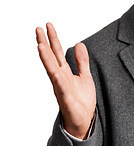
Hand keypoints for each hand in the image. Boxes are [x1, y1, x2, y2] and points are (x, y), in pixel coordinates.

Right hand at [36, 23, 95, 138]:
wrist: (83, 120)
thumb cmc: (81, 100)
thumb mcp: (85, 76)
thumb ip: (81, 61)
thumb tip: (79, 44)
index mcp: (64, 72)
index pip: (57, 52)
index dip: (53, 39)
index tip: (48, 25)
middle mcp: (60, 78)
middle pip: (51, 58)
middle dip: (44, 43)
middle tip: (37, 28)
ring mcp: (61, 88)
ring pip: (52, 70)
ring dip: (46, 58)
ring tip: (40, 45)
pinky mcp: (66, 99)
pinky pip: (61, 88)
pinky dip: (58, 80)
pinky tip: (55, 72)